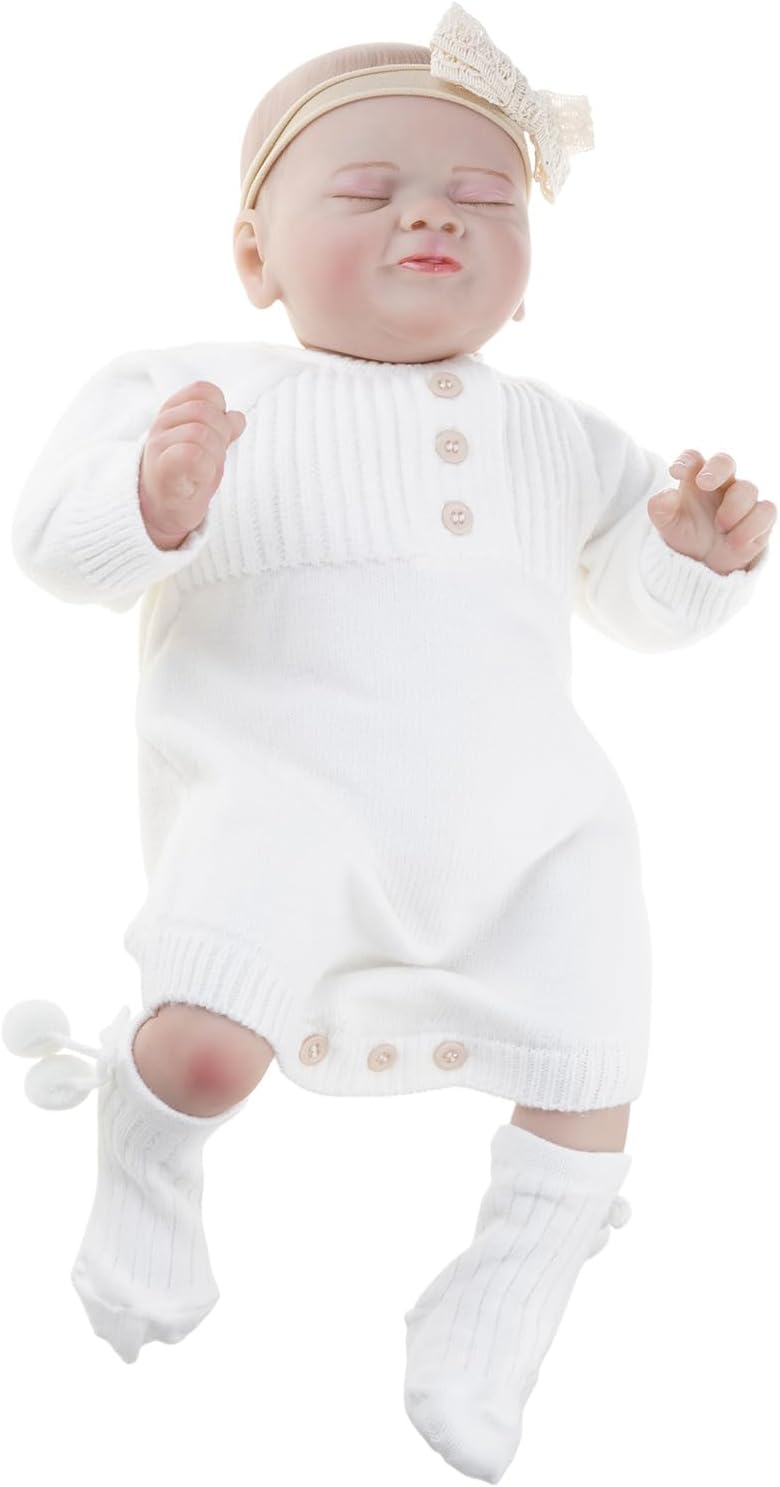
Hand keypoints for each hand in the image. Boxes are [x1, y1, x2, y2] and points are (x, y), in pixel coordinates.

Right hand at [139, 381, 245, 549]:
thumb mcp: (210, 447)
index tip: (219, 432)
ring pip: (200, 432)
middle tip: (215, 456)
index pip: (202, 391)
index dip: (220, 408)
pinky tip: (201, 477)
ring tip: (207, 469)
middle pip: (204, 411)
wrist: (162, 511)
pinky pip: (192, 454)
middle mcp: (162, 425)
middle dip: (221, 433)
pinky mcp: (162, 470)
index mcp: (174, 412)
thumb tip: (238, 417)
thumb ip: (223, 429)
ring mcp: (159, 446)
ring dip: (215, 453)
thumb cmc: (188, 478)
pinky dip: (206, 466)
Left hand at [647, 450, 775, 573]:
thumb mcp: (667, 525)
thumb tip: (665, 495)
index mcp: (695, 479)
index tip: (675, 472)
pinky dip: (751, 527)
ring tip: (720, 527)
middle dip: (716, 469)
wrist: (707, 562)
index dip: (686, 460)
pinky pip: (766, 511)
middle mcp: (721, 484)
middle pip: (725, 461)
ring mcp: (743, 498)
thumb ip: (660, 509)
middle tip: (704, 484)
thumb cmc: (688, 534)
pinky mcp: (760, 517)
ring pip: (748, 488)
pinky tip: (736, 542)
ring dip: (734, 507)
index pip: (692, 459)